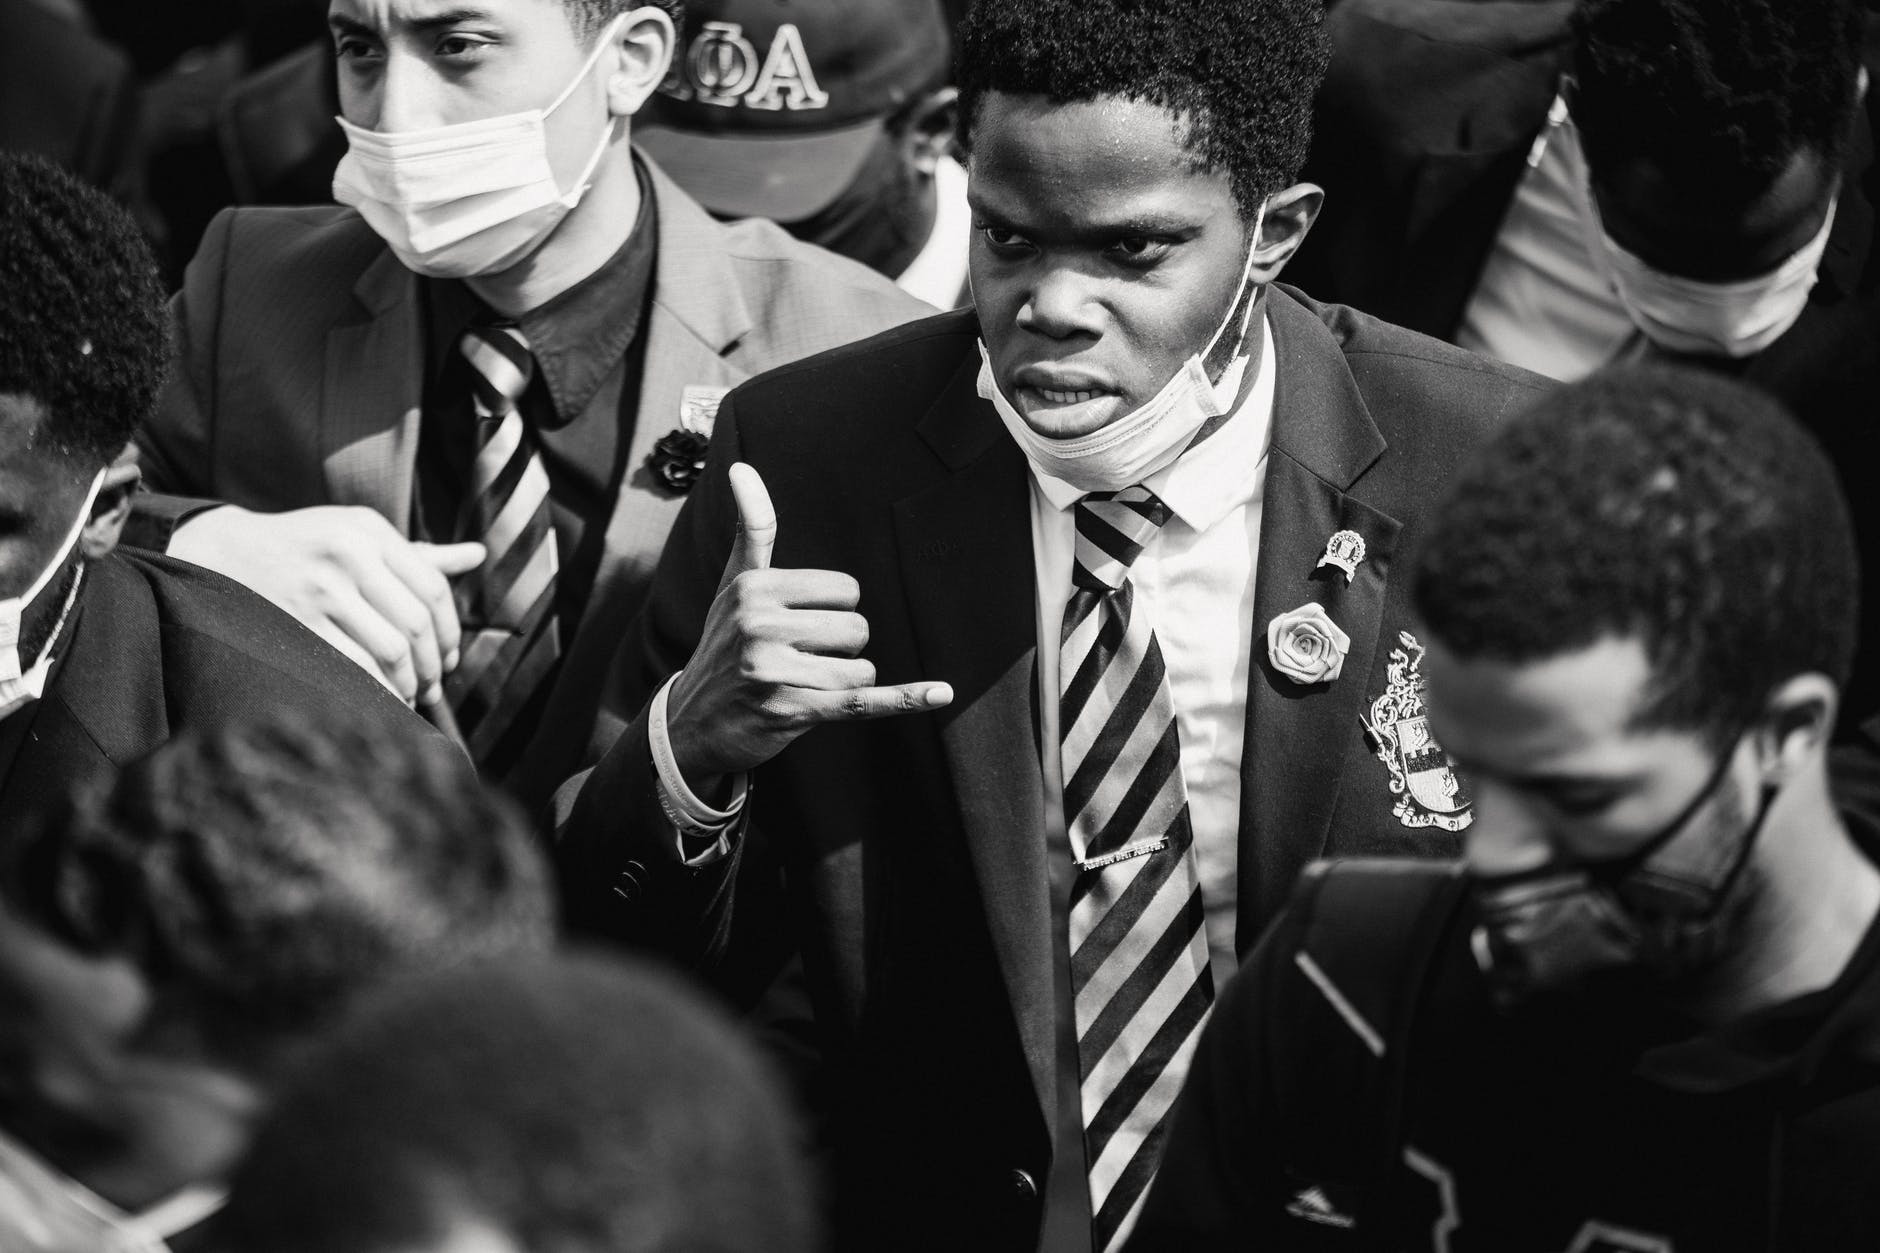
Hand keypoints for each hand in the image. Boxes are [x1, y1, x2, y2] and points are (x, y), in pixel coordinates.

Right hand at [169, 505, 484, 704]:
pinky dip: (378, 692)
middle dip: (433, 664)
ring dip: (410, 683)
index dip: (450, 631)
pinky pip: (354, 667)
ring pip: (392, 649)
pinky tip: (383, 700)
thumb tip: (478, 556)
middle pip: (417, 622)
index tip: (450, 659)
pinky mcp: (297, 621)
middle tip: (435, 685)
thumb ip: (417, 555)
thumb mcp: (360, 536)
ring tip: (412, 695)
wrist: (226, 551)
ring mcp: (321, 588)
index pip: (433, 587)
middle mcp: (349, 554)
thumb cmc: (308, 546)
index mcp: (370, 530)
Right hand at [665, 464, 952, 796]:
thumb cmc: (725, 644)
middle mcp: (759, 626)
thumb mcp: (735, 585)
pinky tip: (941, 693)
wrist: (692, 723)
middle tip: (797, 663)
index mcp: (754, 588)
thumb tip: (741, 465)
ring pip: (860, 670)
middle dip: (841, 651)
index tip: (796, 628)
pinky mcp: (790, 712)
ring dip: (844, 684)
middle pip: (858, 630)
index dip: (833, 613)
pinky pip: (861, 702)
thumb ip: (752, 528)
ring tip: (801, 687)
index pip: (847, 591)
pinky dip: (904, 699)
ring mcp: (772, 672)